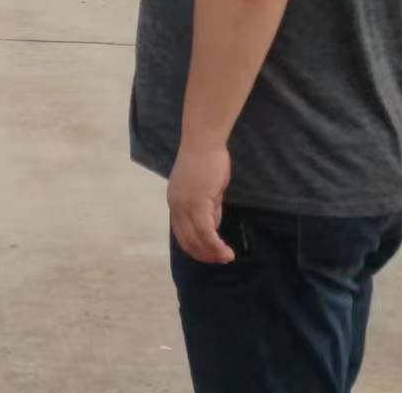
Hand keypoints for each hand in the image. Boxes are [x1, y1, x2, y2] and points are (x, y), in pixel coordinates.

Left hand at [168, 142, 233, 263]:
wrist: (203, 141)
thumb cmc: (207, 159)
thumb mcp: (206, 188)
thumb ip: (208, 207)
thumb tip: (213, 225)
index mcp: (175, 203)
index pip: (182, 234)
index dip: (196, 247)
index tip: (211, 254)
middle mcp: (175, 207)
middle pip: (187, 241)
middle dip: (204, 254)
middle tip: (220, 260)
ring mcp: (185, 206)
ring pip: (197, 239)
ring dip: (212, 252)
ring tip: (226, 257)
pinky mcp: (197, 204)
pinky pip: (206, 231)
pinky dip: (216, 244)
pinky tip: (226, 250)